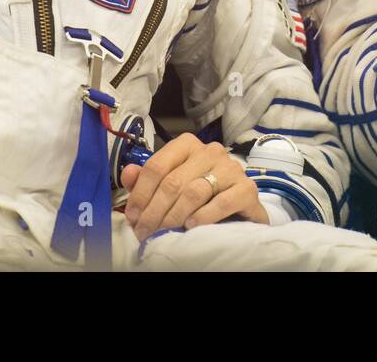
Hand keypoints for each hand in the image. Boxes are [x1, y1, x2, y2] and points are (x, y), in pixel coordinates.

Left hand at [120, 133, 268, 240]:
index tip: (132, 216)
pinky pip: (222, 202)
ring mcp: (230, 168)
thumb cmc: (199, 194)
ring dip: (174, 216)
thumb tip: (128, 172)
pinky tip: (191, 225)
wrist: (237, 207)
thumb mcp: (168, 184)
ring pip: (194, 192)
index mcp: (187, 145)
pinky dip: (203, 216)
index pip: (156, 166)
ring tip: (164, 232)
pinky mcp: (247, 189)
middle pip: (173, 182)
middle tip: (145, 231)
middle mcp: (210, 151)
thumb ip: (145, 179)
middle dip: (154, 211)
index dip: (140, 194)